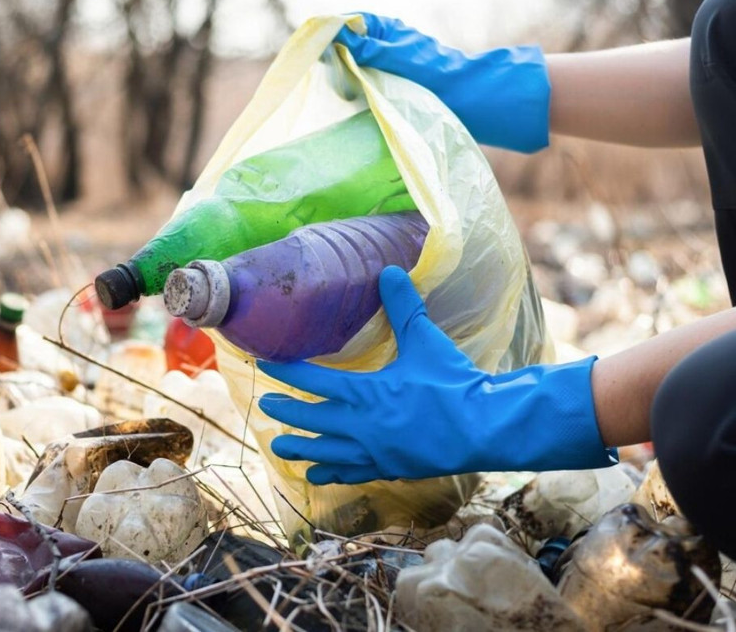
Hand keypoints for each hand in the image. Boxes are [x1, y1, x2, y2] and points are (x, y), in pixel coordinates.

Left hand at [257, 266, 615, 484]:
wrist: (482, 429)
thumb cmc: (453, 384)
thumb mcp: (426, 341)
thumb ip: (404, 308)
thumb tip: (390, 271)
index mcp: (366, 393)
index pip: (316, 382)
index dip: (289, 373)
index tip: (268, 366)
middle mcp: (361, 425)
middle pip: (312, 419)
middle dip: (287, 412)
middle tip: (265, 406)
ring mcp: (373, 451)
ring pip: (326, 452)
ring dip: (301, 449)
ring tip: (280, 448)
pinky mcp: (389, 468)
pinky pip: (352, 473)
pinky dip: (333, 474)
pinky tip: (320, 476)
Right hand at [334, 13, 550, 152]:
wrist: (461, 96)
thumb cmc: (431, 71)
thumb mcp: (394, 55)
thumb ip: (365, 46)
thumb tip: (334, 34)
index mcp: (383, 28)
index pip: (346, 21)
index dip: (327, 30)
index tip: (310, 44)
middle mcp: (379, 42)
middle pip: (343, 42)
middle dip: (329, 53)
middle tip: (316, 69)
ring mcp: (380, 63)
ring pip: (348, 63)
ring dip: (338, 72)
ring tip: (329, 85)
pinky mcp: (382, 83)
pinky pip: (358, 81)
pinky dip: (348, 87)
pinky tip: (342, 97)